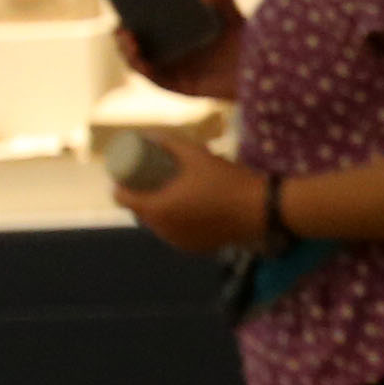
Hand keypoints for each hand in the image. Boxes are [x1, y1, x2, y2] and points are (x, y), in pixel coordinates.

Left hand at [113, 140, 272, 255]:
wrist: (262, 209)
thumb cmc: (226, 180)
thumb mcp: (196, 155)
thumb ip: (170, 143)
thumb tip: (149, 136)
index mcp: (156, 209)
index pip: (122, 197)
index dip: (122, 183)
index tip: (131, 173)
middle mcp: (163, 230)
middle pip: (140, 212)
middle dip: (142, 196)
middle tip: (153, 180)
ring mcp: (179, 242)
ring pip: (159, 224)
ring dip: (160, 210)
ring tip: (171, 193)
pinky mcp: (195, 248)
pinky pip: (176, 234)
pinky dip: (177, 223)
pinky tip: (186, 212)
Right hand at [119, 0, 245, 99]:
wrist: (263, 70)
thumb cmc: (247, 41)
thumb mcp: (231, 13)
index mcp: (178, 37)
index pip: (146, 27)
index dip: (130, 17)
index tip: (121, 3)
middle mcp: (173, 55)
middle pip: (137, 45)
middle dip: (122, 33)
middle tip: (120, 19)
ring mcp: (175, 72)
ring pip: (139, 62)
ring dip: (126, 50)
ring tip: (125, 34)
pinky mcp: (181, 87)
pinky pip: (154, 79)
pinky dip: (142, 67)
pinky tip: (138, 55)